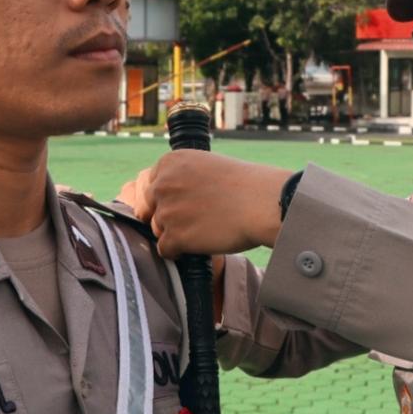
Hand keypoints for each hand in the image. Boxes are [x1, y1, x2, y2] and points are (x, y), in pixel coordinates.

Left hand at [128, 153, 291, 257]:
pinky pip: (164, 250)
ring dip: (175, 234)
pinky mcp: (174, 236)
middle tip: (192, 219)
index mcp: (170, 162)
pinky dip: (180, 251)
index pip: (148, 185)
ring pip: (157, 230)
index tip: (182, 204)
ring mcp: (167, 210)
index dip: (164, 198)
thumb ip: (179, 176)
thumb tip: (160, 195)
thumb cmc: (243, 185)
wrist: (263, 203)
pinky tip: (200, 242)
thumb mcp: (205, 165)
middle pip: (148, 209)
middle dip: (165, 216)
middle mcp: (163, 183)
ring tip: (203, 228)